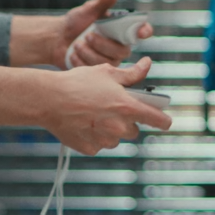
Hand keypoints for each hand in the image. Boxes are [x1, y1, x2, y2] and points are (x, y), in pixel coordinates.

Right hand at [42, 57, 171, 154]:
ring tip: (94, 115)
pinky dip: (94, 137)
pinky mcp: (90, 148)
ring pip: (116, 139)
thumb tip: (147, 65)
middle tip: (112, 109)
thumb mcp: (107, 72)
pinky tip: (83, 123)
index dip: (163, 120)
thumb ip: (131, 74)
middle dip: (127, 121)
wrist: (49, 99)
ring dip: (111, 130)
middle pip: (134, 130)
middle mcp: (119, 127)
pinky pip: (99, 145)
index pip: (158, 120)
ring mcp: (104, 140)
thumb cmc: (78, 82)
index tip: (165, 121)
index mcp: (127, 107)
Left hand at [54, 0, 152, 68]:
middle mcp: (120, 45)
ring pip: (108, 62)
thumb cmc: (77, 21)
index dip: (144, 31)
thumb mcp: (90, 8)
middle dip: (102, 44)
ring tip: (78, 44)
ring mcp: (111, 60)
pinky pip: (95, 70)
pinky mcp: (99, 71)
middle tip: (87, 35)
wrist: (58, 38)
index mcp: (122, 28)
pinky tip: (74, 54)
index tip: (140, 32)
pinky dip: (81, 61)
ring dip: (89, 52)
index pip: (142, 30)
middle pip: (122, 51)